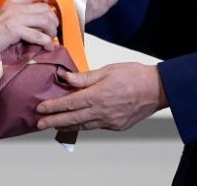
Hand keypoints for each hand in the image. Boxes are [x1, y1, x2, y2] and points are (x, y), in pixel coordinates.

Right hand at [0, 0, 58, 59]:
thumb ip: (7, 15)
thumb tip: (18, 26)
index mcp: (9, 0)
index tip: (50, 8)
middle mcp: (15, 6)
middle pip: (44, 7)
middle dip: (53, 18)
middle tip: (54, 27)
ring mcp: (16, 17)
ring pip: (45, 19)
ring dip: (52, 30)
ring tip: (52, 38)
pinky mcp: (15, 30)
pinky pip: (38, 35)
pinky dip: (47, 42)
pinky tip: (48, 47)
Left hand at [35, 62, 167, 131]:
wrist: (157, 89)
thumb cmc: (134, 75)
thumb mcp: (108, 70)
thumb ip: (85, 77)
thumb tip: (66, 78)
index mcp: (97, 95)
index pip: (69, 103)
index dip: (53, 107)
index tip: (41, 108)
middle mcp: (101, 111)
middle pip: (72, 119)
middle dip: (53, 121)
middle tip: (39, 124)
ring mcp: (109, 121)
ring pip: (83, 125)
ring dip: (67, 125)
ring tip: (55, 125)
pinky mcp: (117, 126)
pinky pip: (96, 126)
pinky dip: (84, 125)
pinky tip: (78, 123)